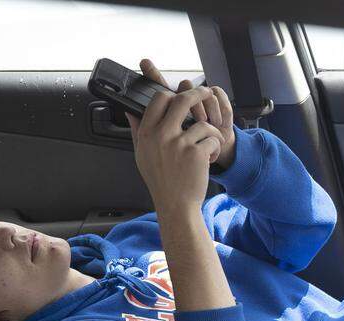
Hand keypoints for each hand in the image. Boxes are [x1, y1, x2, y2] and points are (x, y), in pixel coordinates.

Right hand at [128, 84, 224, 214]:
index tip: (181, 94)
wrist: (175, 205)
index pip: (159, 99)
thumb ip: (137, 130)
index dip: (173, 93)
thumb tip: (129, 110)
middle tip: (207, 93)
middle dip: (198, 93)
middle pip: (182, 100)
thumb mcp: (141, 154)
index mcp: (147, 133)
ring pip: (203, 123)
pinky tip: (208, 160)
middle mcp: (161, 135)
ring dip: (211, 134)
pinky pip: (212, 139)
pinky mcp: (196, 153)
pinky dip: (214, 149)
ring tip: (207, 147)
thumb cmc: (160, 180)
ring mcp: (179, 144)